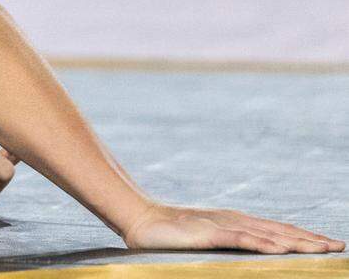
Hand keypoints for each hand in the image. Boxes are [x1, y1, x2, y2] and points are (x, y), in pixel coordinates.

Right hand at [124, 203, 345, 253]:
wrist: (141, 218)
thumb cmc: (169, 233)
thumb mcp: (205, 237)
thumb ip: (227, 242)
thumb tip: (249, 252)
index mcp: (236, 222)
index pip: (278, 230)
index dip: (304, 236)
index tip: (329, 244)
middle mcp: (235, 220)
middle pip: (281, 231)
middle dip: (312, 240)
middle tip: (339, 248)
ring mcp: (224, 226)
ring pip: (269, 235)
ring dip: (298, 242)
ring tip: (322, 249)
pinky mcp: (210, 234)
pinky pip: (243, 239)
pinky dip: (265, 244)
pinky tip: (282, 250)